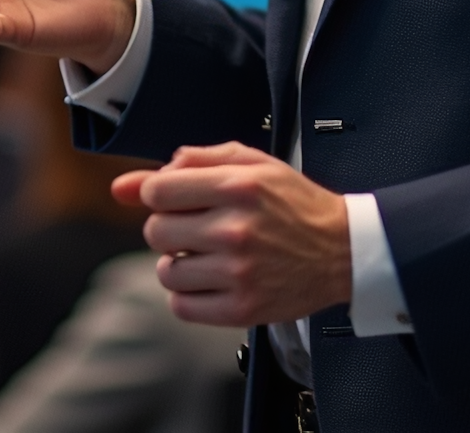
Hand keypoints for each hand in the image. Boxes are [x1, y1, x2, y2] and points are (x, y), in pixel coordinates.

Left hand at [113, 143, 351, 327]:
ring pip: (165, 271)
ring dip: (178, 262)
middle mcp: (235, 230)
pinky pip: (181, 306)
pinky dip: (188, 294)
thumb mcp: (252, 163)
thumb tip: (126, 185)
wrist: (342, 250)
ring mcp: (237, 273)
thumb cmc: (296, 204)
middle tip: (198, 226)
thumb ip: (191, 161)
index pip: (156, 191)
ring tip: (207, 254)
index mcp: (237, 187)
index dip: (159, 194)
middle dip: (170, 226)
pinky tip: (211, 279)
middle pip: (156, 231)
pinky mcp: (241, 308)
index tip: (176, 199)